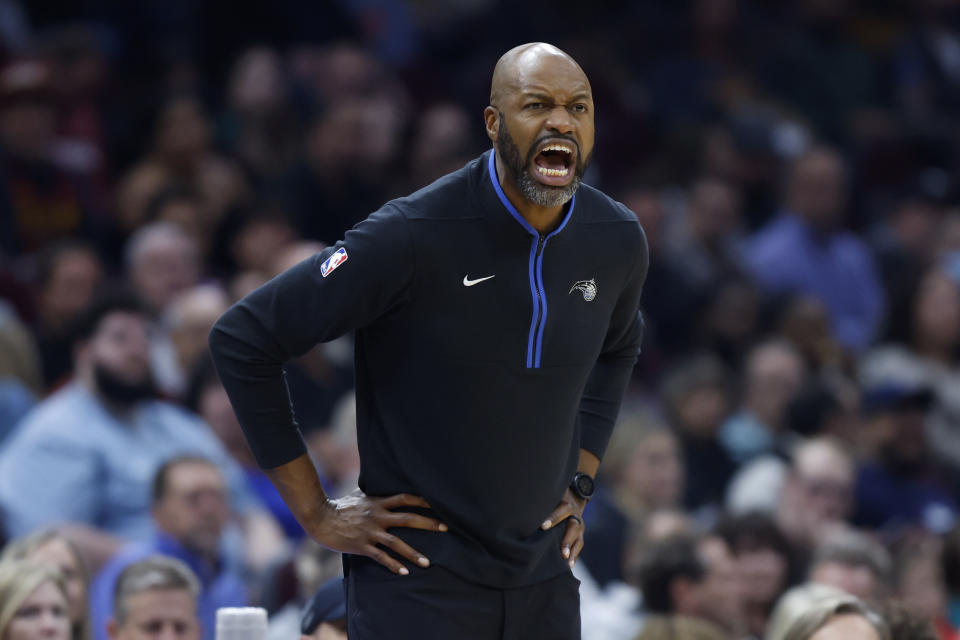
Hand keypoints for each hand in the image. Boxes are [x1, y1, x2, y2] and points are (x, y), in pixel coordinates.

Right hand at [311, 489, 447, 574]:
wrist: (320, 518)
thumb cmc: (339, 506)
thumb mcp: (358, 495)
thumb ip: (372, 493)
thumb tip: (380, 483)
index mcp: (378, 503)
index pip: (404, 498)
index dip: (422, 500)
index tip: (438, 504)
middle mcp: (377, 516)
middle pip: (407, 518)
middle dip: (427, 523)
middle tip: (445, 528)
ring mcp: (370, 532)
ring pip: (396, 542)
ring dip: (413, 553)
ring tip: (427, 563)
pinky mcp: (361, 545)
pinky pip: (380, 557)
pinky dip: (393, 565)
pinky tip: (404, 572)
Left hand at [540, 488, 585, 568]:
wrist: (572, 499)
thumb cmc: (554, 500)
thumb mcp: (551, 497)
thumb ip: (542, 503)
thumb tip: (523, 510)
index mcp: (567, 504)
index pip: (562, 510)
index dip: (553, 518)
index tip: (543, 527)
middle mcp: (575, 516)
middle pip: (573, 527)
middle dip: (567, 539)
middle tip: (562, 552)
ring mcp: (579, 526)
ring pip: (578, 538)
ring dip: (572, 550)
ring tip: (566, 560)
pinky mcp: (580, 535)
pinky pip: (579, 545)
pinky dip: (574, 555)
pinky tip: (569, 565)